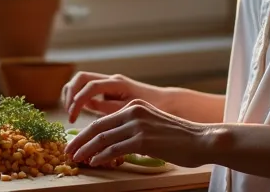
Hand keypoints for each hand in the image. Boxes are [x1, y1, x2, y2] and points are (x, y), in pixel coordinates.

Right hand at [61, 72, 167, 122]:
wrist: (165, 101)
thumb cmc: (152, 107)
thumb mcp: (131, 113)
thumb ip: (111, 112)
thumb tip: (92, 119)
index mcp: (117, 83)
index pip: (91, 86)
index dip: (78, 101)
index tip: (73, 117)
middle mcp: (110, 80)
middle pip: (81, 78)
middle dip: (70, 94)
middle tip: (69, 113)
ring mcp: (107, 83)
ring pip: (80, 82)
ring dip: (71, 95)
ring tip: (71, 113)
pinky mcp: (106, 91)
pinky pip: (86, 90)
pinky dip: (78, 99)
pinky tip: (78, 114)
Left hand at [64, 99, 210, 168]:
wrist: (201, 140)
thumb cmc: (179, 137)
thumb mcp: (152, 125)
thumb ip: (133, 129)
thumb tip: (113, 144)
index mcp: (134, 106)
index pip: (102, 120)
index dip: (85, 133)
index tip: (75, 144)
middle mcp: (134, 112)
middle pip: (98, 127)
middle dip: (80, 141)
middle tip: (68, 152)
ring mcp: (138, 125)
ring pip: (103, 139)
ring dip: (87, 150)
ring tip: (78, 159)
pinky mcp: (143, 140)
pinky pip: (115, 149)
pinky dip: (102, 156)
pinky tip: (96, 162)